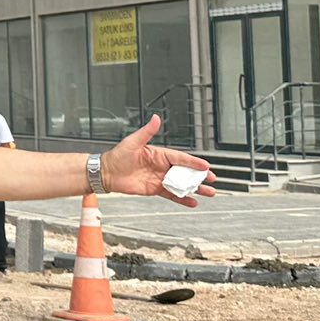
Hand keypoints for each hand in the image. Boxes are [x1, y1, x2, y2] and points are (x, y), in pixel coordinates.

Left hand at [101, 116, 216, 207]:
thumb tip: (156, 118)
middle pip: (185, 171)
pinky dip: (182, 199)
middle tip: (213, 179)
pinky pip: (172, 195)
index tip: (205, 165)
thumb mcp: (133, 142)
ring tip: (209, 192)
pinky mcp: (155, 189)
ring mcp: (160, 179)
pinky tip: (192, 202)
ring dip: (195, 188)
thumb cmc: (118, 155)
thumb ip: (147, 132)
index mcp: (160, 154)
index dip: (193, 162)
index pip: (180, 158)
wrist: (107, 173)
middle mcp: (162, 166)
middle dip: (199, 176)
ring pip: (181, 184)